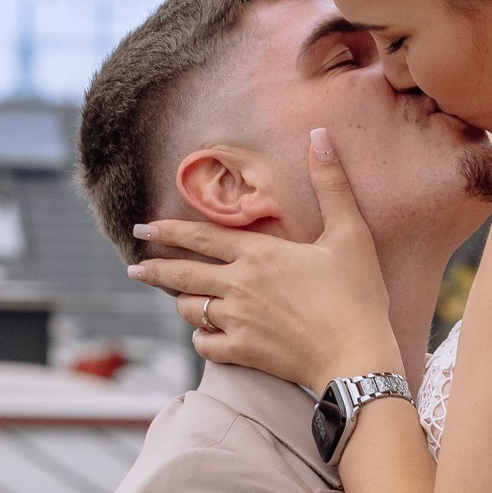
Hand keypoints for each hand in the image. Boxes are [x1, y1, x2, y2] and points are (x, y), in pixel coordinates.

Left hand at [132, 130, 397, 392]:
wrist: (357, 358)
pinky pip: (206, 346)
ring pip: (191, 310)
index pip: (200, 237)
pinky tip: (204, 335)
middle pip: (183, 275)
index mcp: (258, 254)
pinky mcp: (245, 353)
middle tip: (135, 268)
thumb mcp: (350, 234)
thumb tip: (320, 134)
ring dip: (182, 303)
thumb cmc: (357, 296)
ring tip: (176, 300)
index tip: (142, 229)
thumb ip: (331, 184)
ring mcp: (238, 322)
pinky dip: (201, 339)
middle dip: (154, 270)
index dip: (167, 231)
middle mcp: (239, 285)